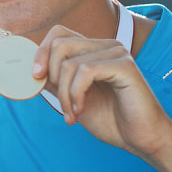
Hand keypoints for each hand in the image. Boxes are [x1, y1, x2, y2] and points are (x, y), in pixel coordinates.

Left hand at [33, 25, 171, 157]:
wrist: (141, 138)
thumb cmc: (111, 120)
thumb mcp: (72, 98)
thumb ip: (54, 82)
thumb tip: (30, 70)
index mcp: (94, 50)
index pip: (58, 33)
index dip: (40, 52)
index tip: (35, 78)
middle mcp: (106, 46)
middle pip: (59, 44)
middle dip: (51, 77)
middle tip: (61, 104)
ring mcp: (117, 53)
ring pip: (69, 63)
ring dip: (64, 94)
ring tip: (72, 114)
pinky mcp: (125, 65)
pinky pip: (85, 71)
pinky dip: (75, 94)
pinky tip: (81, 110)